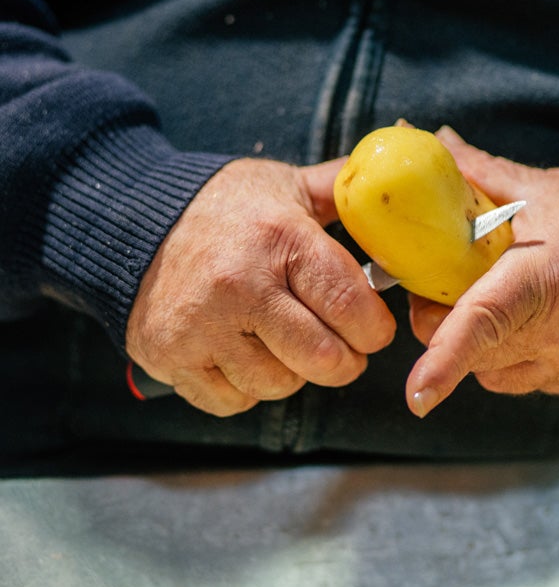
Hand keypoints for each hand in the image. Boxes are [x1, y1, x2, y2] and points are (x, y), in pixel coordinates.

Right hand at [126, 157, 395, 415]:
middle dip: (346, 361)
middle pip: (324, 359)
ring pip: (281, 385)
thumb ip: (341, 191)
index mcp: (281, 239)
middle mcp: (241, 285)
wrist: (135, 221)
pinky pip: (234, 400)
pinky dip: (248, 386)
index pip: (351, 307)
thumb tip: (394, 190)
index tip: (374, 328)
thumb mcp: (285, 185)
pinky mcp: (172, 356)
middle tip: (342, 346)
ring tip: (284, 340)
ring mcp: (202, 326)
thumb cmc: (225, 207)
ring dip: (294, 372)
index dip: (375, 329)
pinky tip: (244, 352)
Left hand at [405, 127, 558, 417]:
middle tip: (445, 287)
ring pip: (495, 371)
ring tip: (498, 298)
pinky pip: (527, 378)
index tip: (416, 396)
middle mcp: (557, 333)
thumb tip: (427, 136)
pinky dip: (514, 356)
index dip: (444, 361)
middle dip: (443, 325)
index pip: (483, 322)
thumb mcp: (542, 190)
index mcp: (540, 279)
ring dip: (481, 343)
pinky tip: (531, 321)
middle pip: (473, 350)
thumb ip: (477, 171)